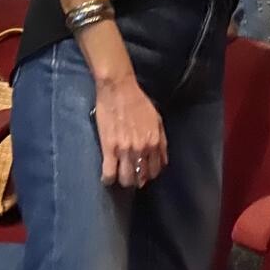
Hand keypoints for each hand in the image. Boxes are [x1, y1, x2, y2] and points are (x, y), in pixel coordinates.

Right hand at [94, 75, 167, 189]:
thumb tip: (162, 160)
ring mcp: (125, 150)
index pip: (156, 170)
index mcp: (155, 142)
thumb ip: (162, 141)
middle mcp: (142, 149)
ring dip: (124, 181)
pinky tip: (107, 177)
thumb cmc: (138, 101)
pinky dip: (108, 179)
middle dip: (137, 179)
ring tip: (119, 175)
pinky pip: (109, 173)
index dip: (150, 174)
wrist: (119, 89)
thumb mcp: (157, 119)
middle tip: (132, 174)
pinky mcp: (109, 148)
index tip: (144, 172)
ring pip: (126, 179)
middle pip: (141, 178)